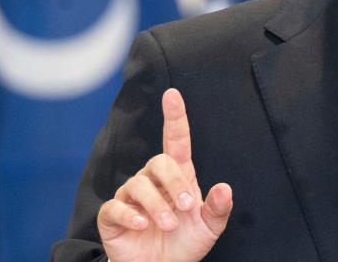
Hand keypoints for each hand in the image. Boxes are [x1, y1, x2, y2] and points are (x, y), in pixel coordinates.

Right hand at [97, 88, 232, 261]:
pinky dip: (129, 215)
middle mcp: (152, 180)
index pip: (175, 139)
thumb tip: (225, 188)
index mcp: (177, 176)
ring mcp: (130, 196)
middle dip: (174, 183)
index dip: (174, 116)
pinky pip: (115, 207)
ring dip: (156, 205)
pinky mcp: (112, 215)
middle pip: (158, 162)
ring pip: (137, 184)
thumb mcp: (209, 228)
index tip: (172, 94)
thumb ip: (218, 209)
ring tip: (168, 225)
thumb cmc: (184, 243)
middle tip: (185, 207)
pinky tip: (142, 225)